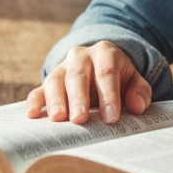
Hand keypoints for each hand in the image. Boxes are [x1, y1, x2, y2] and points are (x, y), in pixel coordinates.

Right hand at [25, 41, 151, 124]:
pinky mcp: (49, 82)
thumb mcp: (134, 81)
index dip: (109, 94)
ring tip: (59, 119)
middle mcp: (81, 56)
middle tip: (80, 119)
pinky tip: (32, 115)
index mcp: (105, 53)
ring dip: (56, 100)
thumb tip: (137, 106)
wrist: (100, 67)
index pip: (107, 72)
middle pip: (78, 75)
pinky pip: (39, 90)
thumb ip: (140, 92)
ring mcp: (62, 68)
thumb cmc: (119, 79)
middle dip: (79, 98)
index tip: (111, 117)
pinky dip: (35, 102)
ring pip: (56, 80)